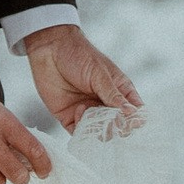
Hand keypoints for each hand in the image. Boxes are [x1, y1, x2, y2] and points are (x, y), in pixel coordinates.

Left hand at [20, 23, 144, 131]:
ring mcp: (89, 113)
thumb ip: (113, 94)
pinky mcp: (70, 118)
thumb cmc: (78, 55)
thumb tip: (131, 112)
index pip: (135, 112)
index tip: (130, 119)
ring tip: (89, 111)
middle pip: (119, 127)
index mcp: (120, 91)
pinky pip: (80, 134)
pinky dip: (81, 130)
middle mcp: (106, 105)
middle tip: (108, 119)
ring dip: (97, 129)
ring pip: (100, 134)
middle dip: (115, 126)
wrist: (48, 49)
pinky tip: (78, 111)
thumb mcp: (99, 73)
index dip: (135, 119)